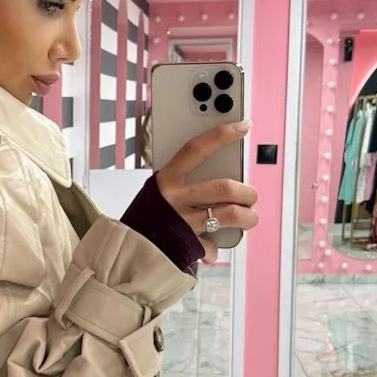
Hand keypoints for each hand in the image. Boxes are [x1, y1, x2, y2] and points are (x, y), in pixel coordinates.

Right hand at [155, 120, 258, 264]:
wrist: (126, 250)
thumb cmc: (145, 217)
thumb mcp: (157, 192)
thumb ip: (182, 183)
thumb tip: (219, 176)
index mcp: (166, 180)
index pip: (196, 149)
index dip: (221, 135)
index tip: (243, 126)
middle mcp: (174, 199)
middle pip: (223, 188)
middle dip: (246, 192)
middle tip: (250, 195)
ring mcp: (183, 223)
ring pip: (229, 215)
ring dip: (247, 217)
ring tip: (249, 216)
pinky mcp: (188, 246)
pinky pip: (213, 245)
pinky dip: (217, 245)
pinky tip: (214, 243)